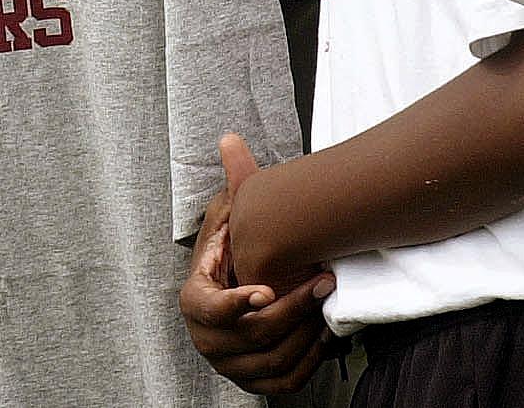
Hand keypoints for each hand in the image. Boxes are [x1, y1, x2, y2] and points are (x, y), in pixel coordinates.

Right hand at [179, 134, 337, 394]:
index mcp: (195, 302)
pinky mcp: (254, 383)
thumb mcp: (230, 223)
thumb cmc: (234, 257)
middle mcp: (207, 340)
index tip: (265, 288)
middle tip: (321, 281)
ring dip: (306, 334)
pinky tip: (325, 334)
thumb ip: (235, 186)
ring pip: (273, 360)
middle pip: (253, 333)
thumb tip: (231, 140)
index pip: (212, 309)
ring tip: (327, 304)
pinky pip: (285, 380)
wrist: (232, 304)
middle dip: (292, 308)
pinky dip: (308, 361)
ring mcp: (231, 366)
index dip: (239, 302)